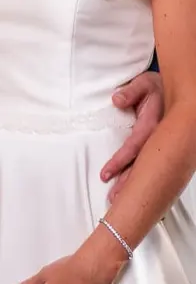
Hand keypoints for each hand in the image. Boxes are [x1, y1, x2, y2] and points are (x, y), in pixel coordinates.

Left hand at [101, 69, 163, 201]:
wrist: (179, 92)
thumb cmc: (156, 87)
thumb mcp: (144, 83)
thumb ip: (130, 91)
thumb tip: (116, 100)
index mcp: (155, 124)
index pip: (135, 146)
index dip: (120, 161)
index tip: (105, 174)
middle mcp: (161, 139)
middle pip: (143, 165)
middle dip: (128, 184)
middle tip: (113, 200)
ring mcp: (164, 146)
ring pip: (149, 169)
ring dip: (135, 185)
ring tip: (119, 200)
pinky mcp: (165, 149)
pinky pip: (154, 167)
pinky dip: (145, 180)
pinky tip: (138, 193)